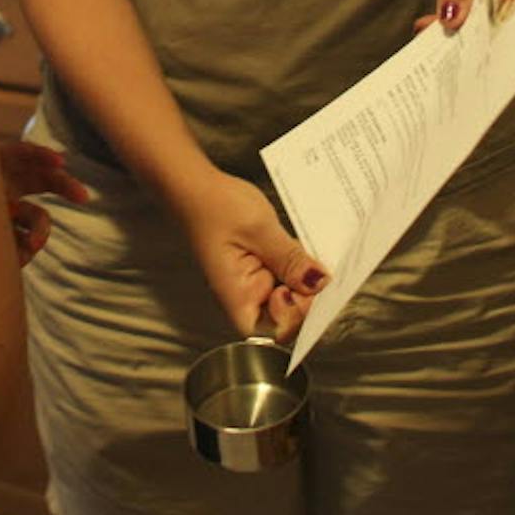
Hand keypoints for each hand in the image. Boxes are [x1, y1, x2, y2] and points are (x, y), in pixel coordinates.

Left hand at [0, 140, 88, 265]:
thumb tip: (14, 186)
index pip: (25, 155)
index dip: (43, 156)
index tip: (60, 162)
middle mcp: (4, 187)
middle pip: (43, 182)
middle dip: (64, 187)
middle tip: (83, 197)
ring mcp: (5, 215)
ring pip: (36, 220)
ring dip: (39, 232)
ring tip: (31, 246)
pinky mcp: (1, 239)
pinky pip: (20, 246)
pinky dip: (19, 253)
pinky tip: (8, 259)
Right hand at [171, 170, 326, 338]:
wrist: (194, 184)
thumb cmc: (215, 205)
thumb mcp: (260, 229)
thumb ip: (291, 260)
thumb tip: (320, 284)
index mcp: (238, 296)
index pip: (274, 330)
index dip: (296, 315)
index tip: (306, 285)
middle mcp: (246, 296)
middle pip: (285, 316)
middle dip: (306, 294)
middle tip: (314, 265)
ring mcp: (253, 282)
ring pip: (290, 295)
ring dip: (304, 278)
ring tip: (306, 253)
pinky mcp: (260, 267)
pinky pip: (285, 275)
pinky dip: (297, 265)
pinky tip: (302, 249)